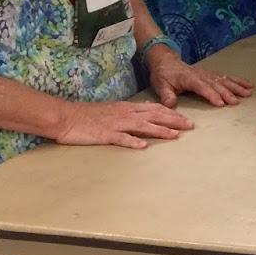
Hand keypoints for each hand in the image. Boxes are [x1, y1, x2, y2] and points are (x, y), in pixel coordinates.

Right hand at [55, 100, 195, 149]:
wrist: (65, 116)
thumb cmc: (88, 115)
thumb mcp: (113, 110)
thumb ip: (130, 113)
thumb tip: (147, 113)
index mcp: (127, 108)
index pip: (155, 109)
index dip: (172, 114)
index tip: (186, 120)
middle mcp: (125, 114)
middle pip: (153, 116)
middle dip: (173, 121)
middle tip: (190, 126)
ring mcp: (115, 124)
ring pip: (141, 126)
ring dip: (159, 131)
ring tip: (174, 135)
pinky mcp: (104, 134)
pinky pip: (120, 138)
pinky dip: (132, 141)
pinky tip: (142, 146)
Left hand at [147, 51, 253, 108]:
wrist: (166, 61)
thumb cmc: (164, 75)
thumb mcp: (160, 85)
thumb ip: (167, 95)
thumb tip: (170, 105)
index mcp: (189, 78)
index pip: (202, 87)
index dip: (212, 95)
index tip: (220, 103)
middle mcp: (202, 75)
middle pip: (216, 84)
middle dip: (227, 93)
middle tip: (236, 102)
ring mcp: (208, 74)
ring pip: (224, 80)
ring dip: (236, 86)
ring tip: (248, 93)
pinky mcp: (212, 74)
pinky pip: (226, 76)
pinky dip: (237, 80)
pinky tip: (247, 84)